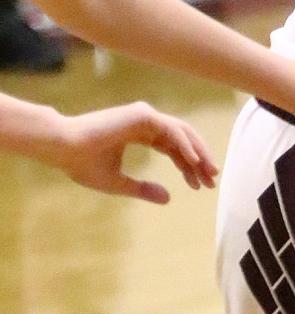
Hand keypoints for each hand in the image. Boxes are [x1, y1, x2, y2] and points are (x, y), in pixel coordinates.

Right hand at [51, 102, 217, 203]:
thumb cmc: (83, 164)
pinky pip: (171, 130)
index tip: (201, 185)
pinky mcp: (141, 115)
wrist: (63, 149)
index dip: (188, 166)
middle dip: (199, 160)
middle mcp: (144, 122)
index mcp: (139, 133)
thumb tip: (169, 198)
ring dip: (198, 152)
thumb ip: (143, 189)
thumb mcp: (119, 183)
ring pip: (182, 133)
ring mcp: (144, 116)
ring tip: (210, 172)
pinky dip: (185, 145)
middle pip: (183, 140)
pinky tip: (193, 162)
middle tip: (213, 179)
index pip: (173, 148)